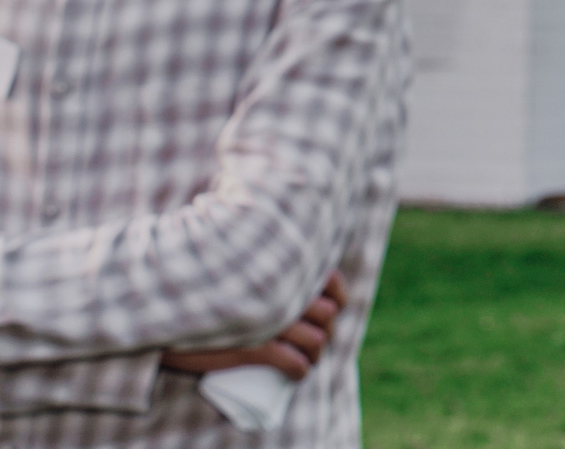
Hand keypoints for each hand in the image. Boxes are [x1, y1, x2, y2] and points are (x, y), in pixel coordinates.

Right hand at [163, 271, 345, 379]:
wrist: (162, 303)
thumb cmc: (199, 277)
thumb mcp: (237, 258)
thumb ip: (260, 255)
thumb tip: (283, 256)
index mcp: (285, 267)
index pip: (332, 283)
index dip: (337, 300)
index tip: (330, 310)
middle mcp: (284, 290)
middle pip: (327, 315)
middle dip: (326, 330)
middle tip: (311, 340)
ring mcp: (270, 320)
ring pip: (316, 340)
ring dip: (315, 354)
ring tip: (306, 359)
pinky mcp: (253, 348)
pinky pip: (293, 362)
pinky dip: (300, 370)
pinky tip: (298, 374)